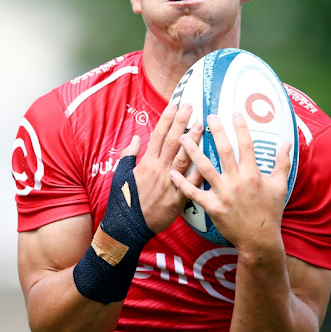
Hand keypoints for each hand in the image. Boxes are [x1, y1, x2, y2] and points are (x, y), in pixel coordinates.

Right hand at [120, 103, 203, 233]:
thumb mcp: (120, 175)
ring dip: (193, 141)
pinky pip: (191, 184)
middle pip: (173, 142)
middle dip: (182, 122)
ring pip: (184, 159)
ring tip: (202, 125)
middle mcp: (159, 170)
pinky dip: (200, 172)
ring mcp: (169, 184)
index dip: (166, 119)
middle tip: (191, 106)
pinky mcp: (178, 199)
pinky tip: (210, 160)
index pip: (158, 135)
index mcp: (146, 163)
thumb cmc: (124, 200)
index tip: (174, 105)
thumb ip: (129, 155)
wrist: (128, 226)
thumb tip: (136, 138)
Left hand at [169, 112, 291, 251]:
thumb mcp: (280, 186)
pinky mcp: (212, 207)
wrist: (259, 239)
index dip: (240, 127)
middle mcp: (237, 181)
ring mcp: (223, 194)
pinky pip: (194, 193)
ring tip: (183, 137)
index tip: (234, 112)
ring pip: (205, 168)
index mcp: (253, 174)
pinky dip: (182, 183)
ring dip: (193, 151)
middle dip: (216, 131)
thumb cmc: (269, 212)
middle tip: (208, 116)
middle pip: (224, 151)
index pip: (247, 145)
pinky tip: (172, 172)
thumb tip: (287, 143)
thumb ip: (282, 162)